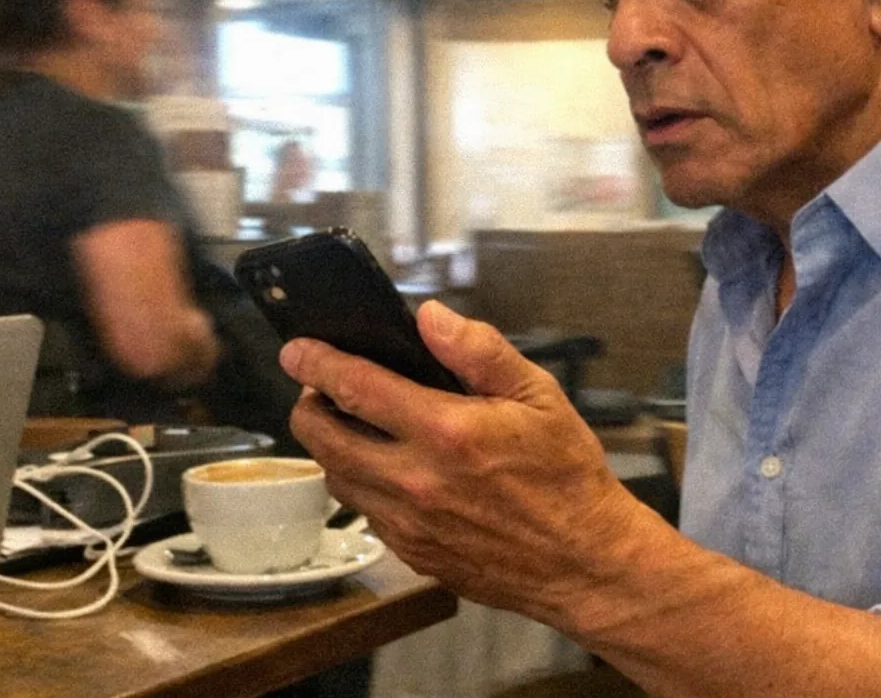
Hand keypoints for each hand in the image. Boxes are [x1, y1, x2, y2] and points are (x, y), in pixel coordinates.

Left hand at [280, 301, 648, 621]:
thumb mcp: (538, 395)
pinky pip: (366, 512)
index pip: (356, 388)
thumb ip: (480, 351)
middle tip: (317, 388)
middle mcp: (416, 480)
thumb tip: (430, 318)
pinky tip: (390, 470)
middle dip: (308, 406)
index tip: (297, 350)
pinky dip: (364, 484)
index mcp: (445, 432)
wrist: (583, 561)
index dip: (317, 363)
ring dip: (332, 448)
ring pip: (337, 478)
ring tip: (352, 426)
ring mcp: (408, 523)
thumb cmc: (567, 475)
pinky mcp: (411, 553)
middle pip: (324, 438)